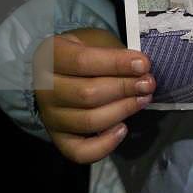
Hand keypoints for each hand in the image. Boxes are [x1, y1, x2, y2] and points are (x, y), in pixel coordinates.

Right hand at [32, 28, 152, 163]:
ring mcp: (49, 115)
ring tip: (143, 99)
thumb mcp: (97, 40)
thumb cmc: (86, 52)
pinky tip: (122, 129)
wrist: (64, 71)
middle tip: (148, 83)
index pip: (82, 61)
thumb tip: (141, 70)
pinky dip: (104, 145)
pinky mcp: (58, 138)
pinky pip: (80, 152)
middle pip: (87, 94)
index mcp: (50, 55)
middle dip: (124, 88)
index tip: (144, 64)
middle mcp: (43, 87)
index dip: (116, 64)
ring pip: (88, 121)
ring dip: (122, 111)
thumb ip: (116, 54)